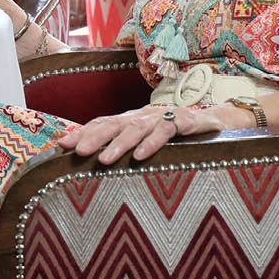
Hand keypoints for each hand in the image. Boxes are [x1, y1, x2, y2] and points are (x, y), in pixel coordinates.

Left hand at [56, 104, 212, 162]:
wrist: (217, 122)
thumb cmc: (176, 135)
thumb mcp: (147, 142)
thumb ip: (124, 149)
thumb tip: (93, 162)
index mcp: (131, 120)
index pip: (102, 123)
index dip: (82, 133)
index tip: (61, 146)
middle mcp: (143, 116)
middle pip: (113, 123)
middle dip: (93, 137)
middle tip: (77, 152)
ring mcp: (163, 117)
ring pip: (136, 128)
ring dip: (118, 144)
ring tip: (103, 160)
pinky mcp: (185, 122)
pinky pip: (166, 131)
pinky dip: (152, 143)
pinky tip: (140, 156)